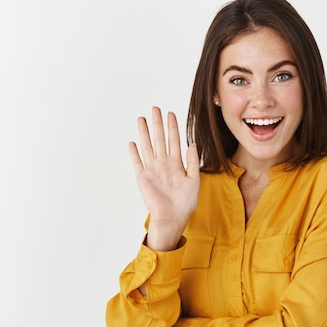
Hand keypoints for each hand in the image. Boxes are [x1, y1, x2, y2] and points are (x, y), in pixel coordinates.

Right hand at [129, 107, 199, 250]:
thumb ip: (192, 162)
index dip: (172, 127)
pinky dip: (134, 153)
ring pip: (148, 146)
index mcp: (176, 163)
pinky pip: (138, 163)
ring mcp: (152, 170)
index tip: (171, 113)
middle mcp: (163, 164)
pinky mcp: (143, 178)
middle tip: (155, 108)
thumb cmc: (185, 203)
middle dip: (157, 123)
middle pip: (159, 139)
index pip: (174, 140)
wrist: (173, 218)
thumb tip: (192, 144)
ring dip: (144, 133)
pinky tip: (132, 143)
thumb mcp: (194, 180)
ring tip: (141, 119)